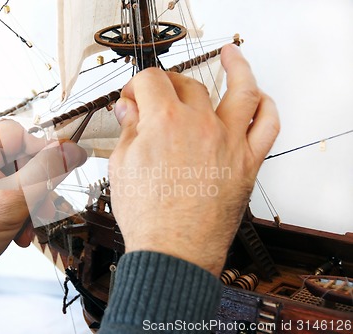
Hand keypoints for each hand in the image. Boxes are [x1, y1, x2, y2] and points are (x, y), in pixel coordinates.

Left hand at [0, 120, 86, 320]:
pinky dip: (22, 214)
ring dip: (32, 205)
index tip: (63, 168)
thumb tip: (73, 150)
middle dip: (37, 188)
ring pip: (23, 180)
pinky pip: (15, 195)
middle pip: (23, 158)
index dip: (42, 152)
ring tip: (28, 227)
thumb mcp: (12, 200)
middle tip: (43, 207)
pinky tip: (19, 234)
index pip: (18, 134)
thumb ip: (46, 172)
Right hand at [109, 44, 278, 275]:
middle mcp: (200, 124)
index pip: (149, 80)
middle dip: (168, 83)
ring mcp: (228, 141)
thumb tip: (128, 109)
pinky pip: (267, 125)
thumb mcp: (121, 167)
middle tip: (159, 95)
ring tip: (232, 57)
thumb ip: (128, 130)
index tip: (132, 97)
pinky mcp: (247, 162)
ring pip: (241, 89)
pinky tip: (260, 98)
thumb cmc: (147, 217)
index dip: (135, 85)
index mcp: (163, 121)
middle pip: (187, 83)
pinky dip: (266, 107)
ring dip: (238, 67)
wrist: (173, 252)